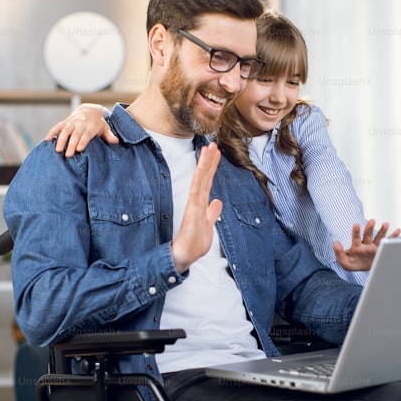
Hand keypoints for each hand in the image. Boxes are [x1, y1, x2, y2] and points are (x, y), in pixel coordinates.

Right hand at [43, 103, 115, 156]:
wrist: (90, 110)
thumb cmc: (98, 123)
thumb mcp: (105, 128)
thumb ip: (109, 135)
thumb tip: (115, 141)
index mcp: (91, 126)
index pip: (86, 134)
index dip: (83, 141)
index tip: (79, 149)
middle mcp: (81, 123)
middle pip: (75, 134)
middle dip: (71, 144)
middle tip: (68, 155)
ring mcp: (72, 122)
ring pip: (65, 130)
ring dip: (60, 140)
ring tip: (57, 150)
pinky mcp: (65, 122)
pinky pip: (57, 126)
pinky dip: (51, 132)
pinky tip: (47, 140)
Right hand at [171, 143, 222, 272]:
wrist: (183, 257)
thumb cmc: (193, 245)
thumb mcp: (208, 227)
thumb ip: (212, 214)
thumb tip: (217, 201)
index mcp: (201, 205)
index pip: (207, 182)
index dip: (212, 168)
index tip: (217, 154)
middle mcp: (197, 201)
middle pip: (204, 177)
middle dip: (209, 160)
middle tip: (213, 144)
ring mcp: (194, 204)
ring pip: (200, 179)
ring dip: (205, 163)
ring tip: (209, 148)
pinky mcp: (192, 209)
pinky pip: (196, 190)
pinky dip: (199, 177)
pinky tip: (201, 167)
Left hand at [333, 219, 400, 271]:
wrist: (362, 269)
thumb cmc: (353, 263)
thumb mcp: (344, 261)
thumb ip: (338, 252)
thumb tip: (335, 243)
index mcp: (356, 246)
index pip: (356, 237)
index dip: (356, 231)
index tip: (356, 225)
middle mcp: (366, 244)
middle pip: (368, 235)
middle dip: (369, 228)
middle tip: (372, 220)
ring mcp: (374, 247)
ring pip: (378, 237)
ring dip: (382, 230)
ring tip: (386, 223)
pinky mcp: (381, 250)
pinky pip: (387, 242)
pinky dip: (393, 237)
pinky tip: (398, 230)